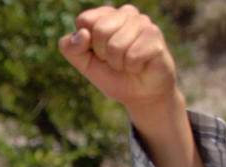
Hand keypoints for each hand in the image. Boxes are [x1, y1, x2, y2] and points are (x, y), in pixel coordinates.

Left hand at [59, 5, 176, 115]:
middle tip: (113, 60)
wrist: (139, 94)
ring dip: (118, 63)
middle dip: (102, 54)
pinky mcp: (155, 35)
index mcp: (104, 15)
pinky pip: (133, 55)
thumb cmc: (111, 75)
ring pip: (116, 45)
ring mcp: (142, 21)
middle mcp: (125, 13)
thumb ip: (71, 48)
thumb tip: (82, 34)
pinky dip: (131, 67)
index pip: (84, 20)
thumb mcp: (83, 64)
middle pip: (100, 30)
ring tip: (126, 63)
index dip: (85, 44)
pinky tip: (139, 65)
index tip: (96, 53)